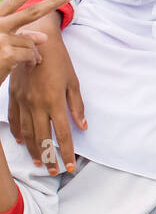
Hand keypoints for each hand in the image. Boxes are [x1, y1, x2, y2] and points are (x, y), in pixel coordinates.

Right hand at [1, 0, 68, 81]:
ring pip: (33, 42)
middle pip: (31, 12)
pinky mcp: (7, 53)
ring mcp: (1, 38)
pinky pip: (32, 55)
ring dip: (32, 53)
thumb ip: (20, 36)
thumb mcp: (3, 43)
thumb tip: (43, 37)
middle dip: (52, 3)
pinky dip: (31, 61)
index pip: (15, 0)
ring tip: (20, 60)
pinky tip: (20, 66)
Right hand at [3, 0, 83, 174]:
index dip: (67, 152)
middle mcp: (37, 105)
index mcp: (54, 102)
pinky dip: (18, 133)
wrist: (35, 42)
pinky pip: (14, 119)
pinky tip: (22, 142)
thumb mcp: (74, 83)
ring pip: (27, 132)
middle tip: (56, 171)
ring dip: (34, 149)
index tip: (70, 166)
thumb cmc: (59, 62)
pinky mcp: (13, 97)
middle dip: (50, 157)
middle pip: (43, 138)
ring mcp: (23, 102)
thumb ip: (78, 107)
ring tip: (41, 163)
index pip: (63, 135)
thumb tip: (83, 127)